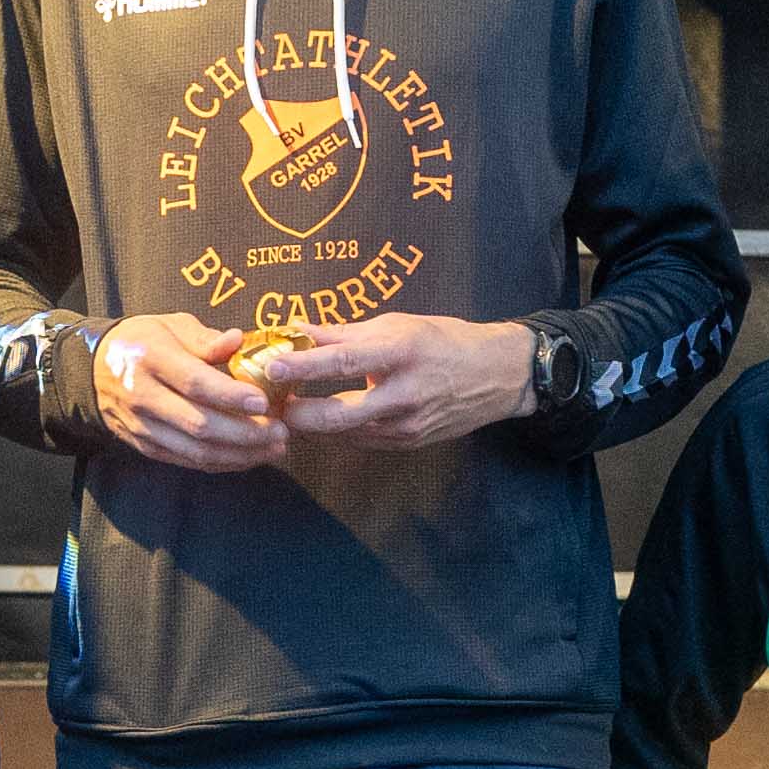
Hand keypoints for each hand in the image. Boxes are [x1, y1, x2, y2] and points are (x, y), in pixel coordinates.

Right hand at [94, 313, 290, 468]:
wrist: (94, 369)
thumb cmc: (143, 341)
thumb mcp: (171, 325)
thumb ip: (206, 338)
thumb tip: (238, 341)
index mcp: (151, 359)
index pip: (195, 383)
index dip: (231, 395)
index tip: (264, 401)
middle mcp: (144, 396)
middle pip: (200, 424)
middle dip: (246, 433)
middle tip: (282, 431)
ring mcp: (143, 426)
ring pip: (196, 451)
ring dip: (240, 454)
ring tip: (274, 448)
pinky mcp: (146, 446)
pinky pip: (188, 462)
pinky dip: (222, 463)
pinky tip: (249, 457)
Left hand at [254, 311, 537, 452]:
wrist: (496, 376)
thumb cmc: (443, 341)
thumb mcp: (398, 325)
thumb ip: (345, 333)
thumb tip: (298, 329)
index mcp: (401, 352)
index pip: (344, 360)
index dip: (305, 366)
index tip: (273, 366)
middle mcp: (405, 394)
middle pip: (340, 415)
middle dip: (299, 415)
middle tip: (272, 407)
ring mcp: (408, 425)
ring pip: (346, 434)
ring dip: (313, 427)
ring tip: (287, 412)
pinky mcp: (409, 443)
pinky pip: (363, 440)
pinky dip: (338, 432)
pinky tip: (320, 423)